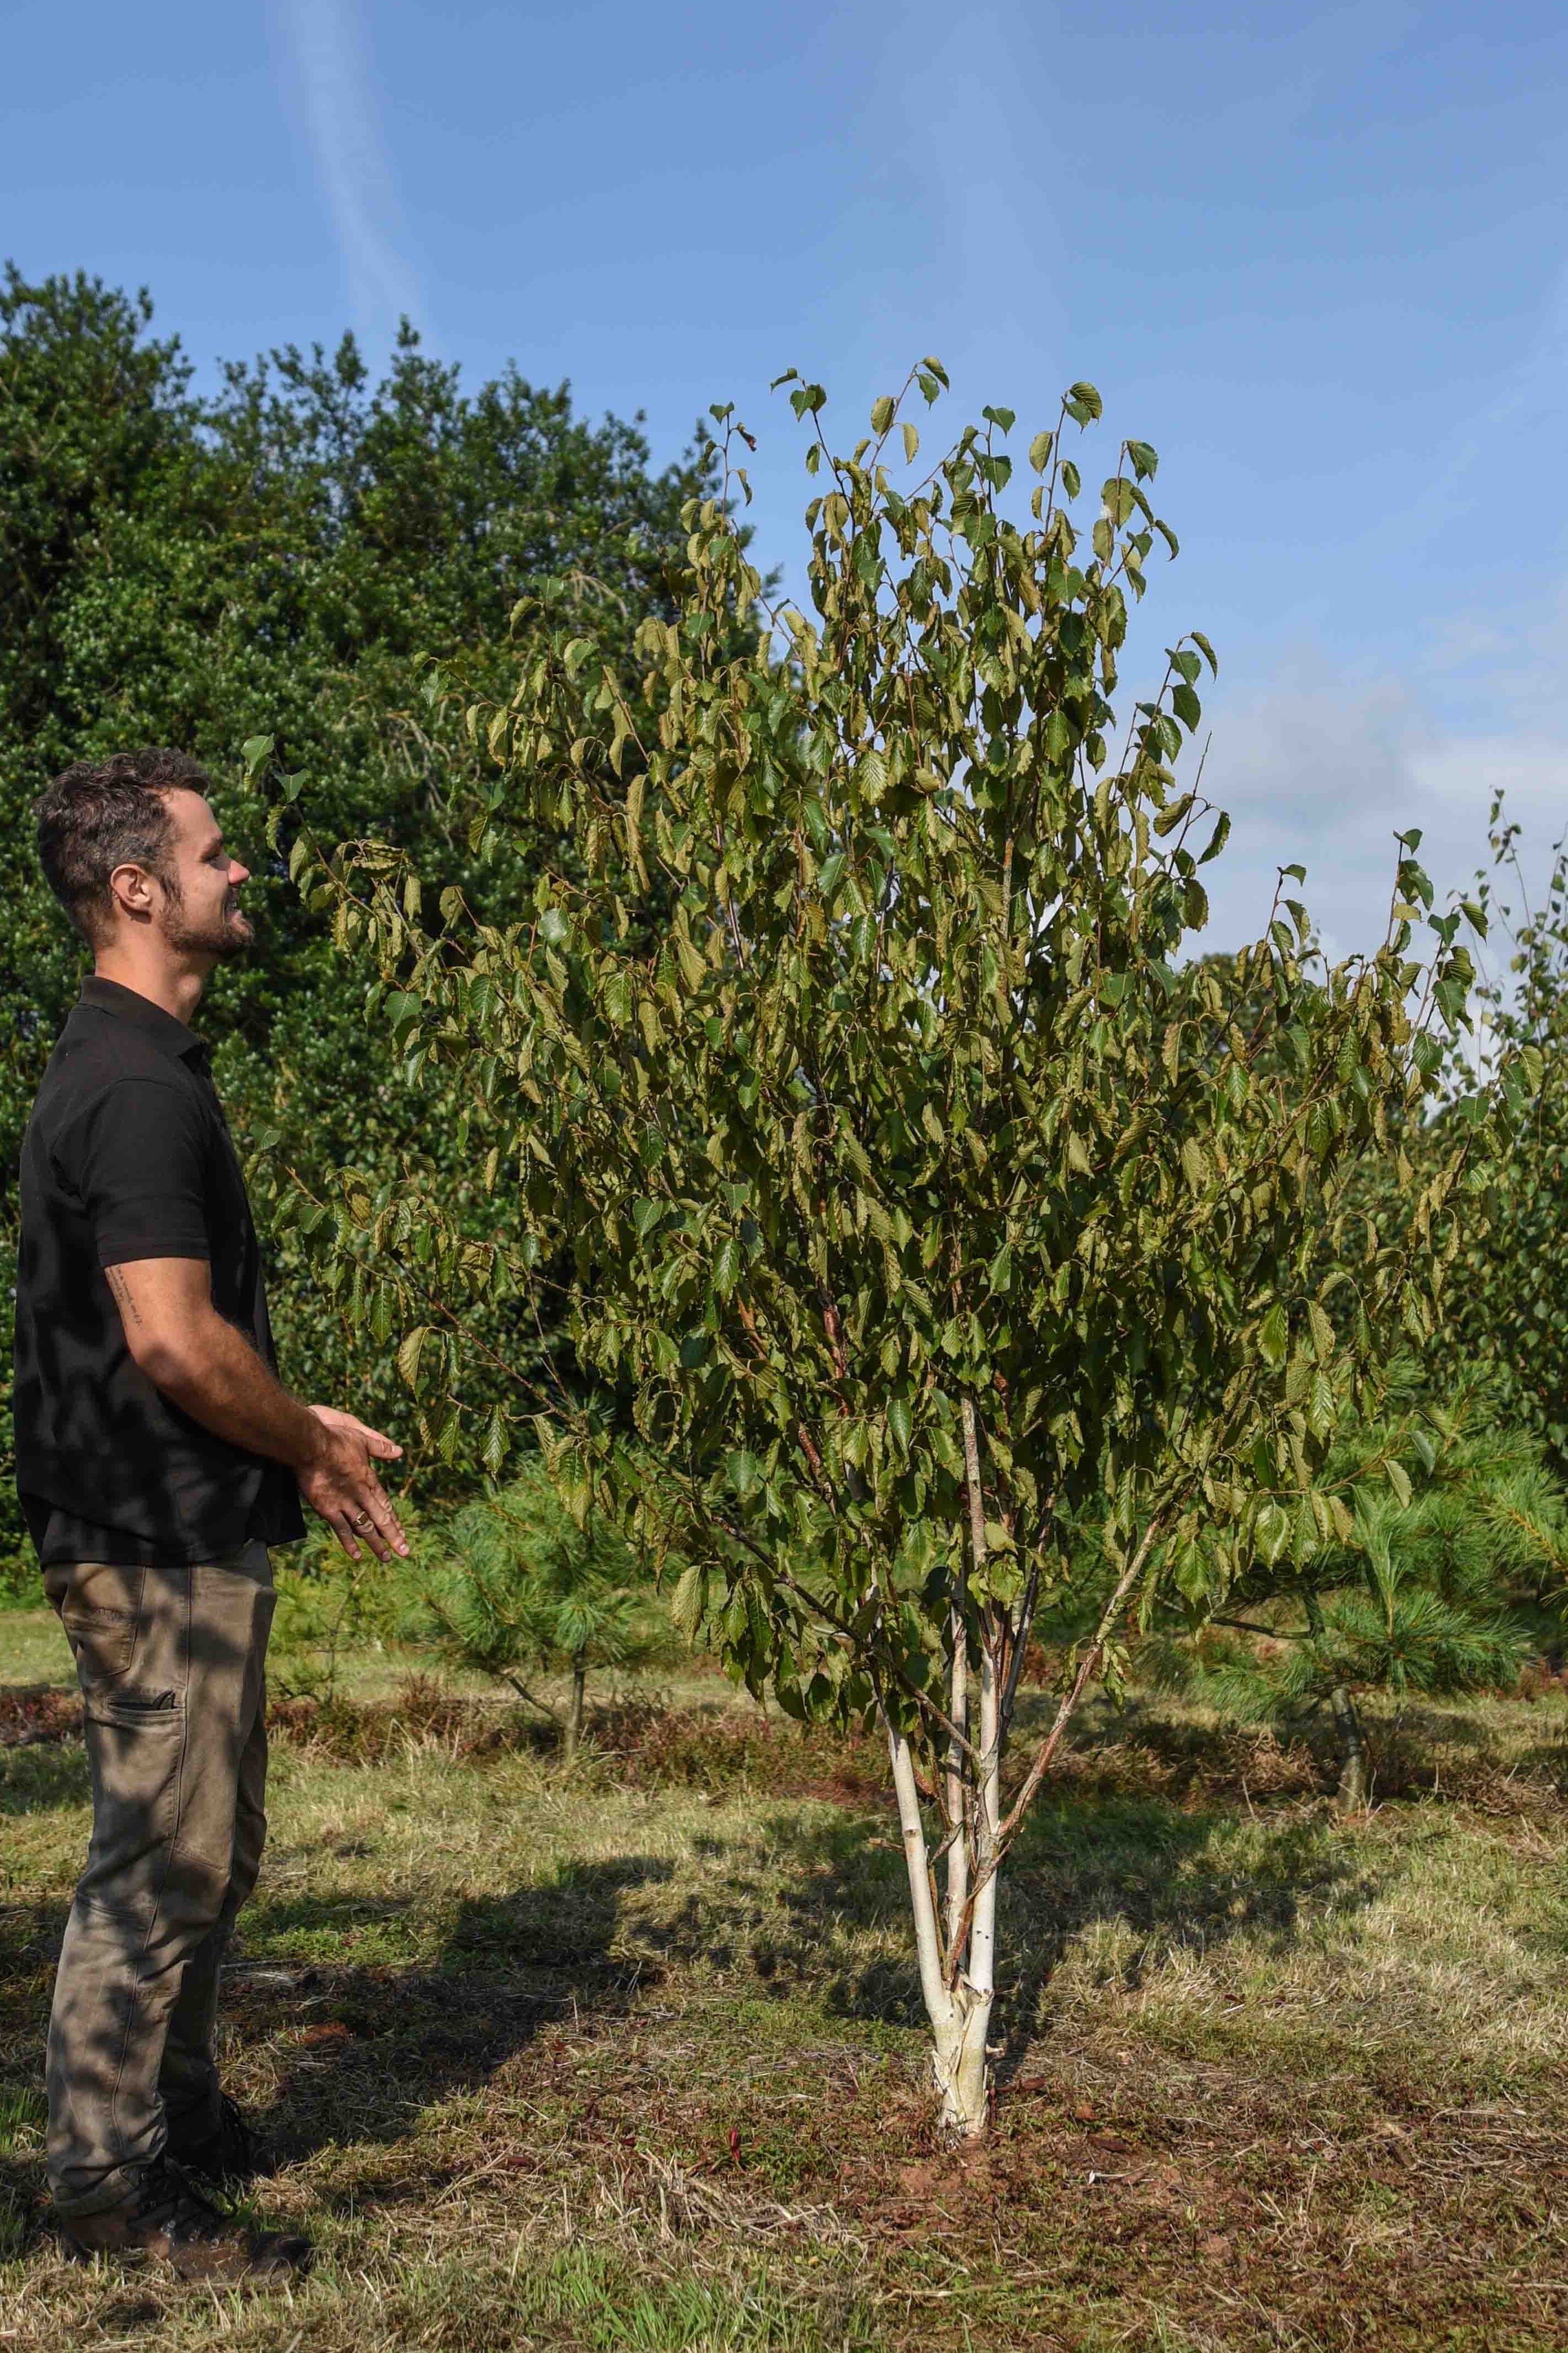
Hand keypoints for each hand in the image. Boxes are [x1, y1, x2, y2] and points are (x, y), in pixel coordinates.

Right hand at [299, 1405, 409, 1560]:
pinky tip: (357, 1556)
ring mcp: (345, 1503)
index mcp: (369, 1480)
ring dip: (376, 1544)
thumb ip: (381, 1447)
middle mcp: (361, 1495)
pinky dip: (350, 1543)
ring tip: (386, 1558)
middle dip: (393, 1537)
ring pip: (365, 1528)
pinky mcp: (328, 1509)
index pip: (386, 1504)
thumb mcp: (363, 1440)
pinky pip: (342, 1530)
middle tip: (404, 1552)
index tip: (403, 1532)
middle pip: (381, 1519)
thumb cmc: (336, 1439)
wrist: (311, 1446)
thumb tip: (400, 1451)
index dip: (394, 1519)